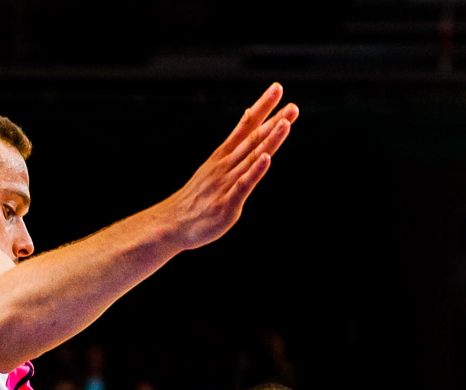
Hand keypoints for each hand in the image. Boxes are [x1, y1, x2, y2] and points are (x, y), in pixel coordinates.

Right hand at [168, 83, 298, 250]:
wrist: (172, 224)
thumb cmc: (196, 199)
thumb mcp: (213, 169)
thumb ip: (232, 151)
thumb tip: (246, 123)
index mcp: (223, 155)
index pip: (245, 125)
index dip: (262, 107)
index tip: (277, 89)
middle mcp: (225, 165)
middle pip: (253, 139)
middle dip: (274, 121)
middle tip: (293, 106)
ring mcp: (226, 183)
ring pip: (251, 157)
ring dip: (269, 140)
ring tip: (285, 124)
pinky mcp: (227, 204)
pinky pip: (243, 185)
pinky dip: (255, 171)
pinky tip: (266, 159)